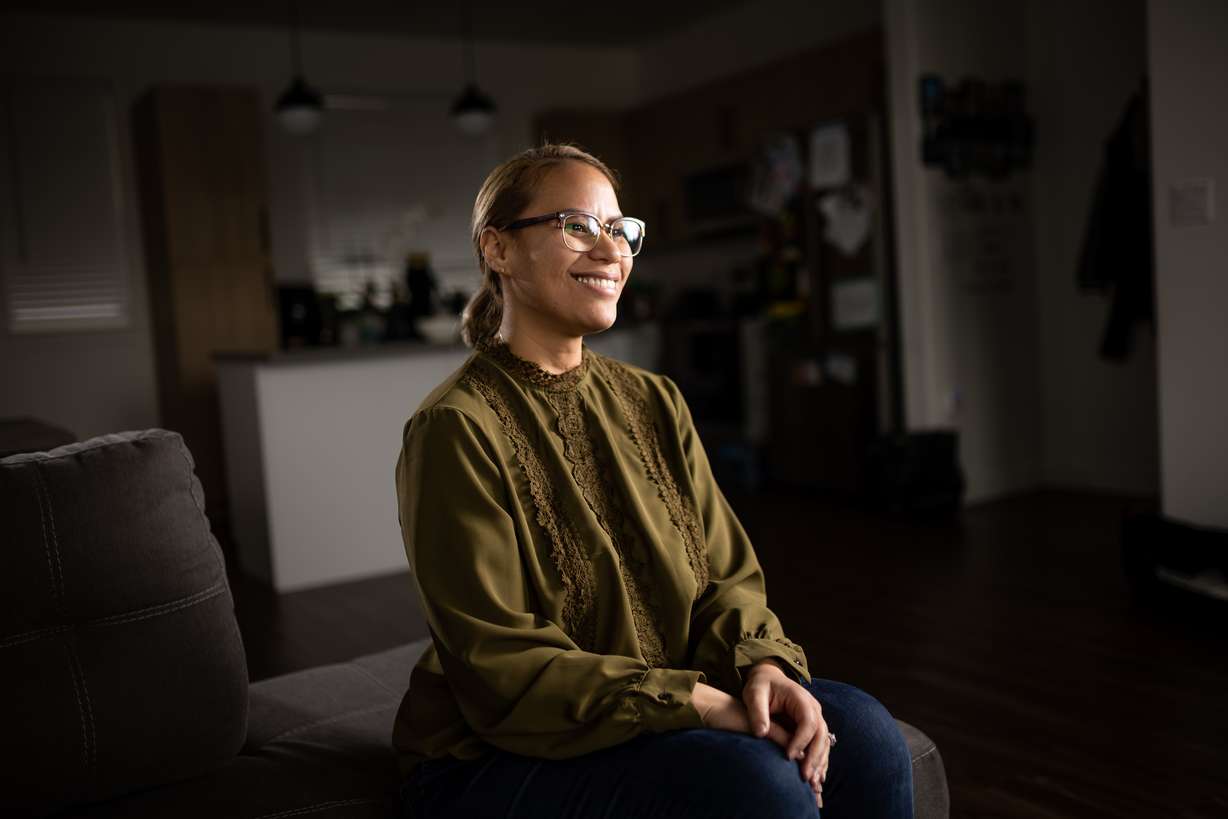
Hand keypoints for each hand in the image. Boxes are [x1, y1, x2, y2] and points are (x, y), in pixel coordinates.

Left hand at [692, 674, 827, 808]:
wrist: (768, 678)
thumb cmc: (760, 686)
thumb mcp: (754, 693)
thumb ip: (757, 712)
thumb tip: (760, 733)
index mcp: (801, 699)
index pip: (808, 721)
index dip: (801, 740)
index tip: (788, 756)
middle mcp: (813, 708)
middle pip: (821, 735)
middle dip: (814, 757)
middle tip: (804, 777)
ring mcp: (816, 718)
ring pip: (824, 743)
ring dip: (819, 763)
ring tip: (812, 784)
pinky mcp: (813, 728)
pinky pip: (820, 747)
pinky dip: (819, 762)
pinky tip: (817, 779)